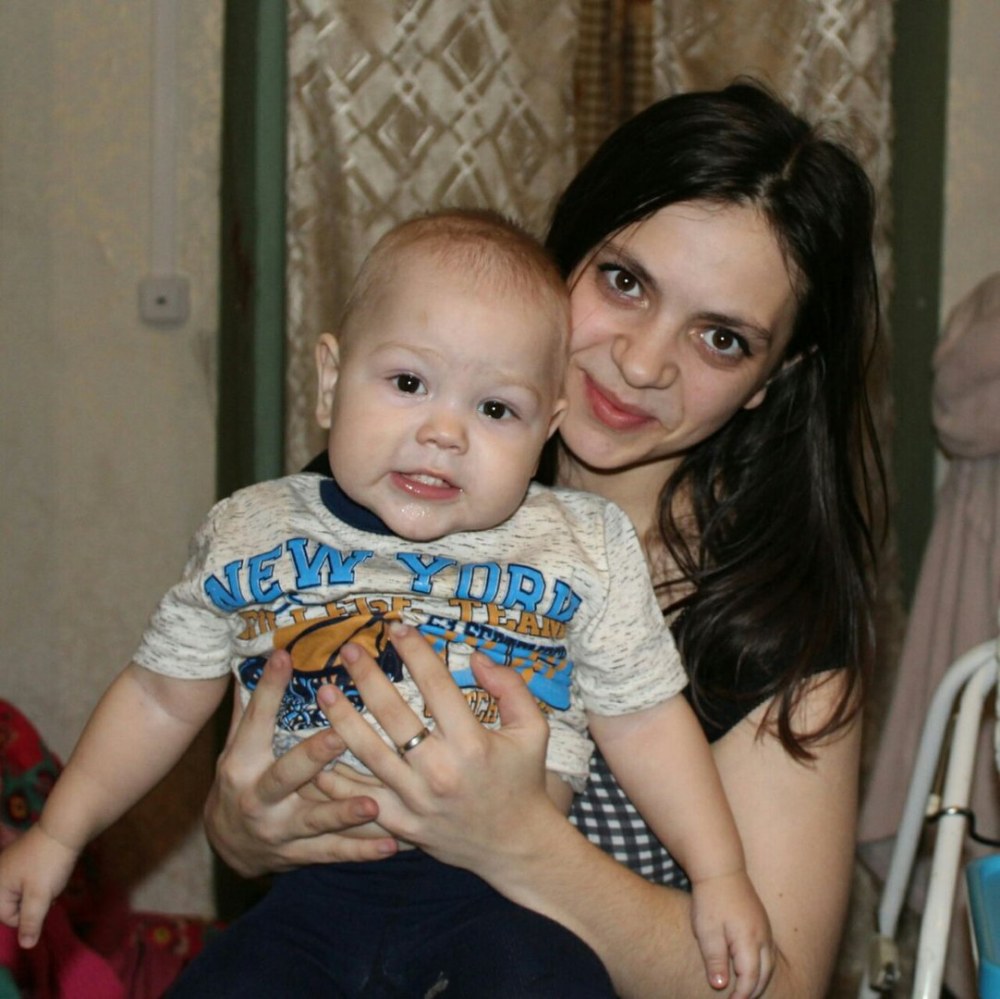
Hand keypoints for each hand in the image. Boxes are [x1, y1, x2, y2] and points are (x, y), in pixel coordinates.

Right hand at [0, 825, 78, 947]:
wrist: (65, 828)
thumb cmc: (49, 863)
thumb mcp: (39, 896)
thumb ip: (30, 922)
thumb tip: (26, 946)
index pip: (8, 917)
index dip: (30, 914)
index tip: (44, 899)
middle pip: (15, 905)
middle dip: (35, 902)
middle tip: (49, 887)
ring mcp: (10, 864)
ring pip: (25, 893)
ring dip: (41, 892)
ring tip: (52, 877)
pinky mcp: (22, 857)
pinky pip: (29, 880)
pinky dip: (42, 880)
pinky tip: (52, 870)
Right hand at [204, 649, 397, 876]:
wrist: (228, 847)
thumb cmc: (242, 778)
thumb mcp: (237, 742)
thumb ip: (252, 704)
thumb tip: (262, 652)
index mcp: (241, 762)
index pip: (255, 719)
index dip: (268, 688)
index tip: (285, 657)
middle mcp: (258, 797)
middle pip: (285, 775)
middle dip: (312, 757)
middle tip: (339, 737)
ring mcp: (279, 830)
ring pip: (314, 820)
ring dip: (344, 813)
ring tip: (374, 803)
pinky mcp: (299, 854)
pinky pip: (334, 851)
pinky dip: (363, 850)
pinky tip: (392, 844)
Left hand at [315, 622, 560, 876]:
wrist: (517, 846)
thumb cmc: (523, 780)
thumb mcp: (533, 729)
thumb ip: (510, 687)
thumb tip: (477, 657)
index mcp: (472, 743)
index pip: (436, 685)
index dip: (415, 651)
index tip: (397, 628)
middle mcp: (440, 770)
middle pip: (393, 714)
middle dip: (368, 677)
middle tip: (348, 650)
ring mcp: (417, 801)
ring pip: (369, 753)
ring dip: (342, 720)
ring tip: (324, 692)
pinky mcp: (403, 825)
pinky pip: (362, 799)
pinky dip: (337, 780)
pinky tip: (318, 756)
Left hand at [690, 869, 773, 998]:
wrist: (720, 868)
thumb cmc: (710, 899)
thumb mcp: (707, 931)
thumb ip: (715, 959)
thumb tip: (720, 986)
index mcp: (749, 940)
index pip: (750, 978)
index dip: (741, 995)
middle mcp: (763, 936)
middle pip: (764, 974)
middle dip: (754, 992)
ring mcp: (765, 928)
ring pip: (770, 964)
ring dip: (760, 980)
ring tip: (746, 992)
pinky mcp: (762, 921)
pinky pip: (768, 951)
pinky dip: (762, 966)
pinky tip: (752, 969)